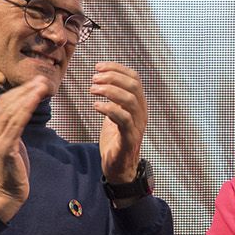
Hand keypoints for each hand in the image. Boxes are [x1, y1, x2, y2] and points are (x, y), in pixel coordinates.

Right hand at [0, 76, 52, 221]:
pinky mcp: (3, 147)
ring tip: (43, 86)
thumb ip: (13, 128)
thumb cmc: (12, 169)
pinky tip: (36, 100)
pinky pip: (16, 124)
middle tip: (43, 80)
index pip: (3, 102)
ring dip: (29, 96)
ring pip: (12, 111)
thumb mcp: (11, 143)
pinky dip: (26, 109)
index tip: (36, 82)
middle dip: (26, 90)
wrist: (5, 194)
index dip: (20, 91)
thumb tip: (23, 111)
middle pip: (7, 103)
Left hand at [91, 61, 147, 184]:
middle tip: (94, 79)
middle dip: (112, 77)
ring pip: (130, 100)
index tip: (98, 66)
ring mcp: (137, 126)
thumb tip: (101, 80)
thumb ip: (113, 99)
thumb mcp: (115, 115)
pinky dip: (109, 109)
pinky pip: (123, 120)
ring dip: (109, 91)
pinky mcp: (129, 139)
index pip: (134, 78)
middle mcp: (141, 113)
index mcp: (139, 105)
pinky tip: (96, 106)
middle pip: (133, 86)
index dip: (117, 68)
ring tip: (92, 90)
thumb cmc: (116, 140)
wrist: (120, 168)